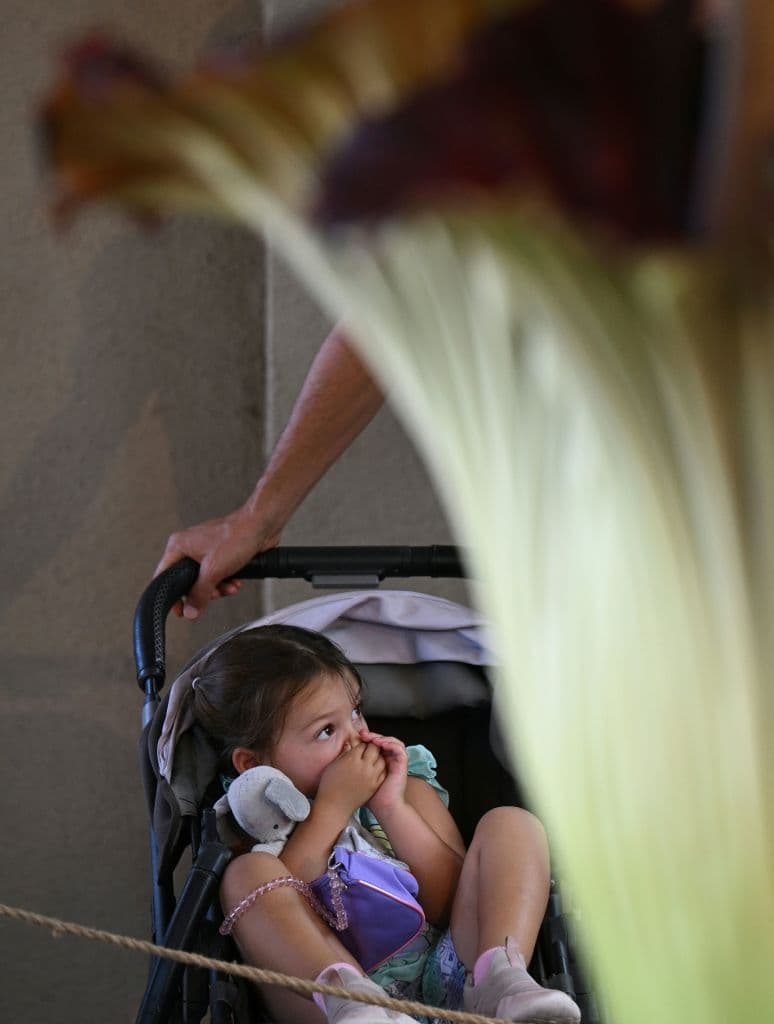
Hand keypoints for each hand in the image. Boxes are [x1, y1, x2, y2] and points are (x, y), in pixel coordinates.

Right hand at [153, 501, 280, 619]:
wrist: (261, 526)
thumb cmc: (236, 536)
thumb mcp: (213, 571)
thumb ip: (199, 594)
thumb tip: (190, 611)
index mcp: (179, 546)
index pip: (164, 576)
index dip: (172, 596)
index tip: (181, 611)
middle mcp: (189, 547)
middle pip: (187, 582)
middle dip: (203, 592)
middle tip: (212, 596)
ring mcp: (205, 551)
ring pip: (204, 581)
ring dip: (218, 588)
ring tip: (229, 587)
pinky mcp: (220, 555)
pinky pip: (217, 575)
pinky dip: (226, 581)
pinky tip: (235, 582)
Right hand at [316, 741, 386, 819]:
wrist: (334, 806)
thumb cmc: (329, 786)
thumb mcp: (333, 765)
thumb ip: (344, 753)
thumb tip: (350, 744)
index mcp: (352, 759)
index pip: (363, 744)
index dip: (361, 744)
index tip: (359, 746)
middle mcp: (363, 767)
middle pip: (374, 749)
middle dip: (371, 747)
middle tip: (367, 750)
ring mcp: (371, 777)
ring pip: (381, 760)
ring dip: (378, 757)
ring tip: (372, 759)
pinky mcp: (374, 786)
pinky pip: (383, 772)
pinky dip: (381, 768)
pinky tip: (375, 769)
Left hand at [358, 731, 407, 816]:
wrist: (384, 808)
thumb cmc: (371, 797)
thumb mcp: (360, 777)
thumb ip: (355, 764)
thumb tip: (345, 748)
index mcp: (380, 762)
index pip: (376, 744)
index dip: (368, 739)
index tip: (357, 737)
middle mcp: (389, 760)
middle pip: (384, 740)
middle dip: (373, 736)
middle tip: (363, 734)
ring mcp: (396, 761)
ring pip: (392, 741)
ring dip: (382, 737)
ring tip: (371, 738)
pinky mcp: (402, 764)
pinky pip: (399, 748)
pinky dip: (390, 743)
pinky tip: (381, 744)